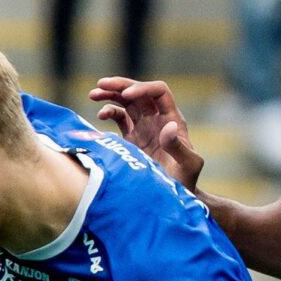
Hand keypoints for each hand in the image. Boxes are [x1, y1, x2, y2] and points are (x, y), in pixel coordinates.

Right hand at [87, 76, 203, 190]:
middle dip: (121, 85)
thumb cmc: (186, 181)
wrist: (173, 196)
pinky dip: (109, 113)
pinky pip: (119, 118)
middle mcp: (157, 119)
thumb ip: (178, 147)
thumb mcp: (187, 165)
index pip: (159, 92)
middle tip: (100, 84)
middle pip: (139, 92)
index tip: (126, 95)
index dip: (142, 88)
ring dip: (111, 95)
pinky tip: (100, 116)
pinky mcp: (131, 137)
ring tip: (93, 94)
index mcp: (172, 119)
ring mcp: (144, 127)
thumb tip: (166, 126)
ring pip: (126, 102)